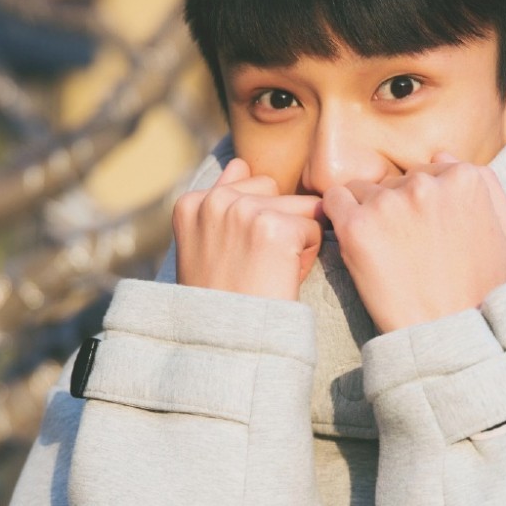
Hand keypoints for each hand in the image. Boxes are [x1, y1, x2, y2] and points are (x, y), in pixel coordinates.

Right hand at [172, 158, 324, 301]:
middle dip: (278, 220)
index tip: (242, 252)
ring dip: (296, 238)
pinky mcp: (273, 226)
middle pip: (275, 189)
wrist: (227, 342)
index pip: (245, 180)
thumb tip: (241, 162)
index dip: (255, 218)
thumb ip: (222, 202)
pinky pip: (314, 227)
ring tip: (269, 271)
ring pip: (298, 207)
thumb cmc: (222, 300)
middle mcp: (214, 200)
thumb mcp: (206, 246)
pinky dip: (308, 255)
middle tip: (258, 265)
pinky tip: (282, 277)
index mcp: (191, 202)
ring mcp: (242, 211)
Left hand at [320, 152, 505, 332]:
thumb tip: (444, 155)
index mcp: (465, 178)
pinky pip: (334, 200)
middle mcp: (426, 183)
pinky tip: (351, 237)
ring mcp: (389, 203)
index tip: (423, 230)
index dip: (425, 202)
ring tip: (382, 251)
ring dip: (369, 213)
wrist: (447, 335)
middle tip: (404, 247)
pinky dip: (337, 214)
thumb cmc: (482, 291)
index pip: (431, 170)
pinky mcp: (356, 226)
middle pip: (398, 180)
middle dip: (398, 207)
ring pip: (366, 190)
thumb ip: (489, 187)